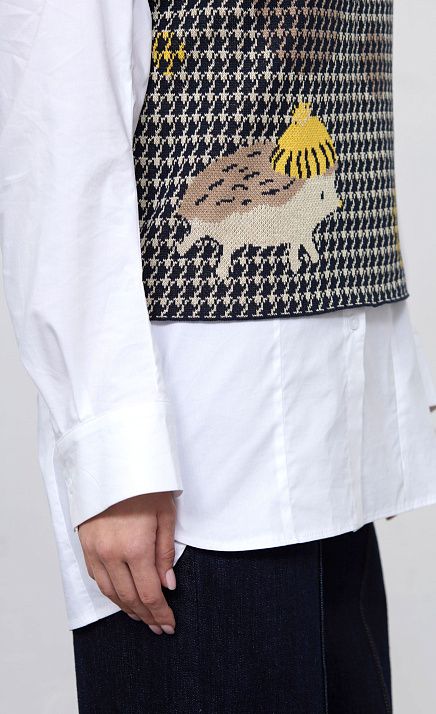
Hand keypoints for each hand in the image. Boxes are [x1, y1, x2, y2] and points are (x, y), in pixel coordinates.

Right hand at [77, 492, 176, 634]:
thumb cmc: (144, 484)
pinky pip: (97, 577)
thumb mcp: (165, 514)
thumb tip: (169, 585)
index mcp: (135, 548)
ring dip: (127, 608)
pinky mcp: (85, 544)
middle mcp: (111, 554)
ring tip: (142, 616)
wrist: (112, 461)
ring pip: (110, 592)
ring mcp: (95, 550)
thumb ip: (166, 553)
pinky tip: (121, 595)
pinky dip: (111, 591)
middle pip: (130, 598)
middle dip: (146, 616)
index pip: (150, 594)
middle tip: (158, 626)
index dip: (160, 613)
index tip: (169, 624)